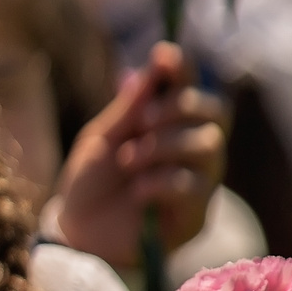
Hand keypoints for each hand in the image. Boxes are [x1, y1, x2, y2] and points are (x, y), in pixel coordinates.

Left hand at [52, 43, 224, 265]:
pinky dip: (160, 180)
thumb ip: (129, 107)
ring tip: (128, 161)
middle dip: (179, 107)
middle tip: (142, 121)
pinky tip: (137, 191)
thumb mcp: (101, 139)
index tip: (164, 55)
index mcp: (169, 127)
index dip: (184, 70)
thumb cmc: (90, 185)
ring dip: (163, 145)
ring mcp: (199, 183)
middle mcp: (193, 151)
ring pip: (208, 146)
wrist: (75, 235)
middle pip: (216, 113)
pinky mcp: (195, 216)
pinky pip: (194, 185)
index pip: (192, 89)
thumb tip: (155, 65)